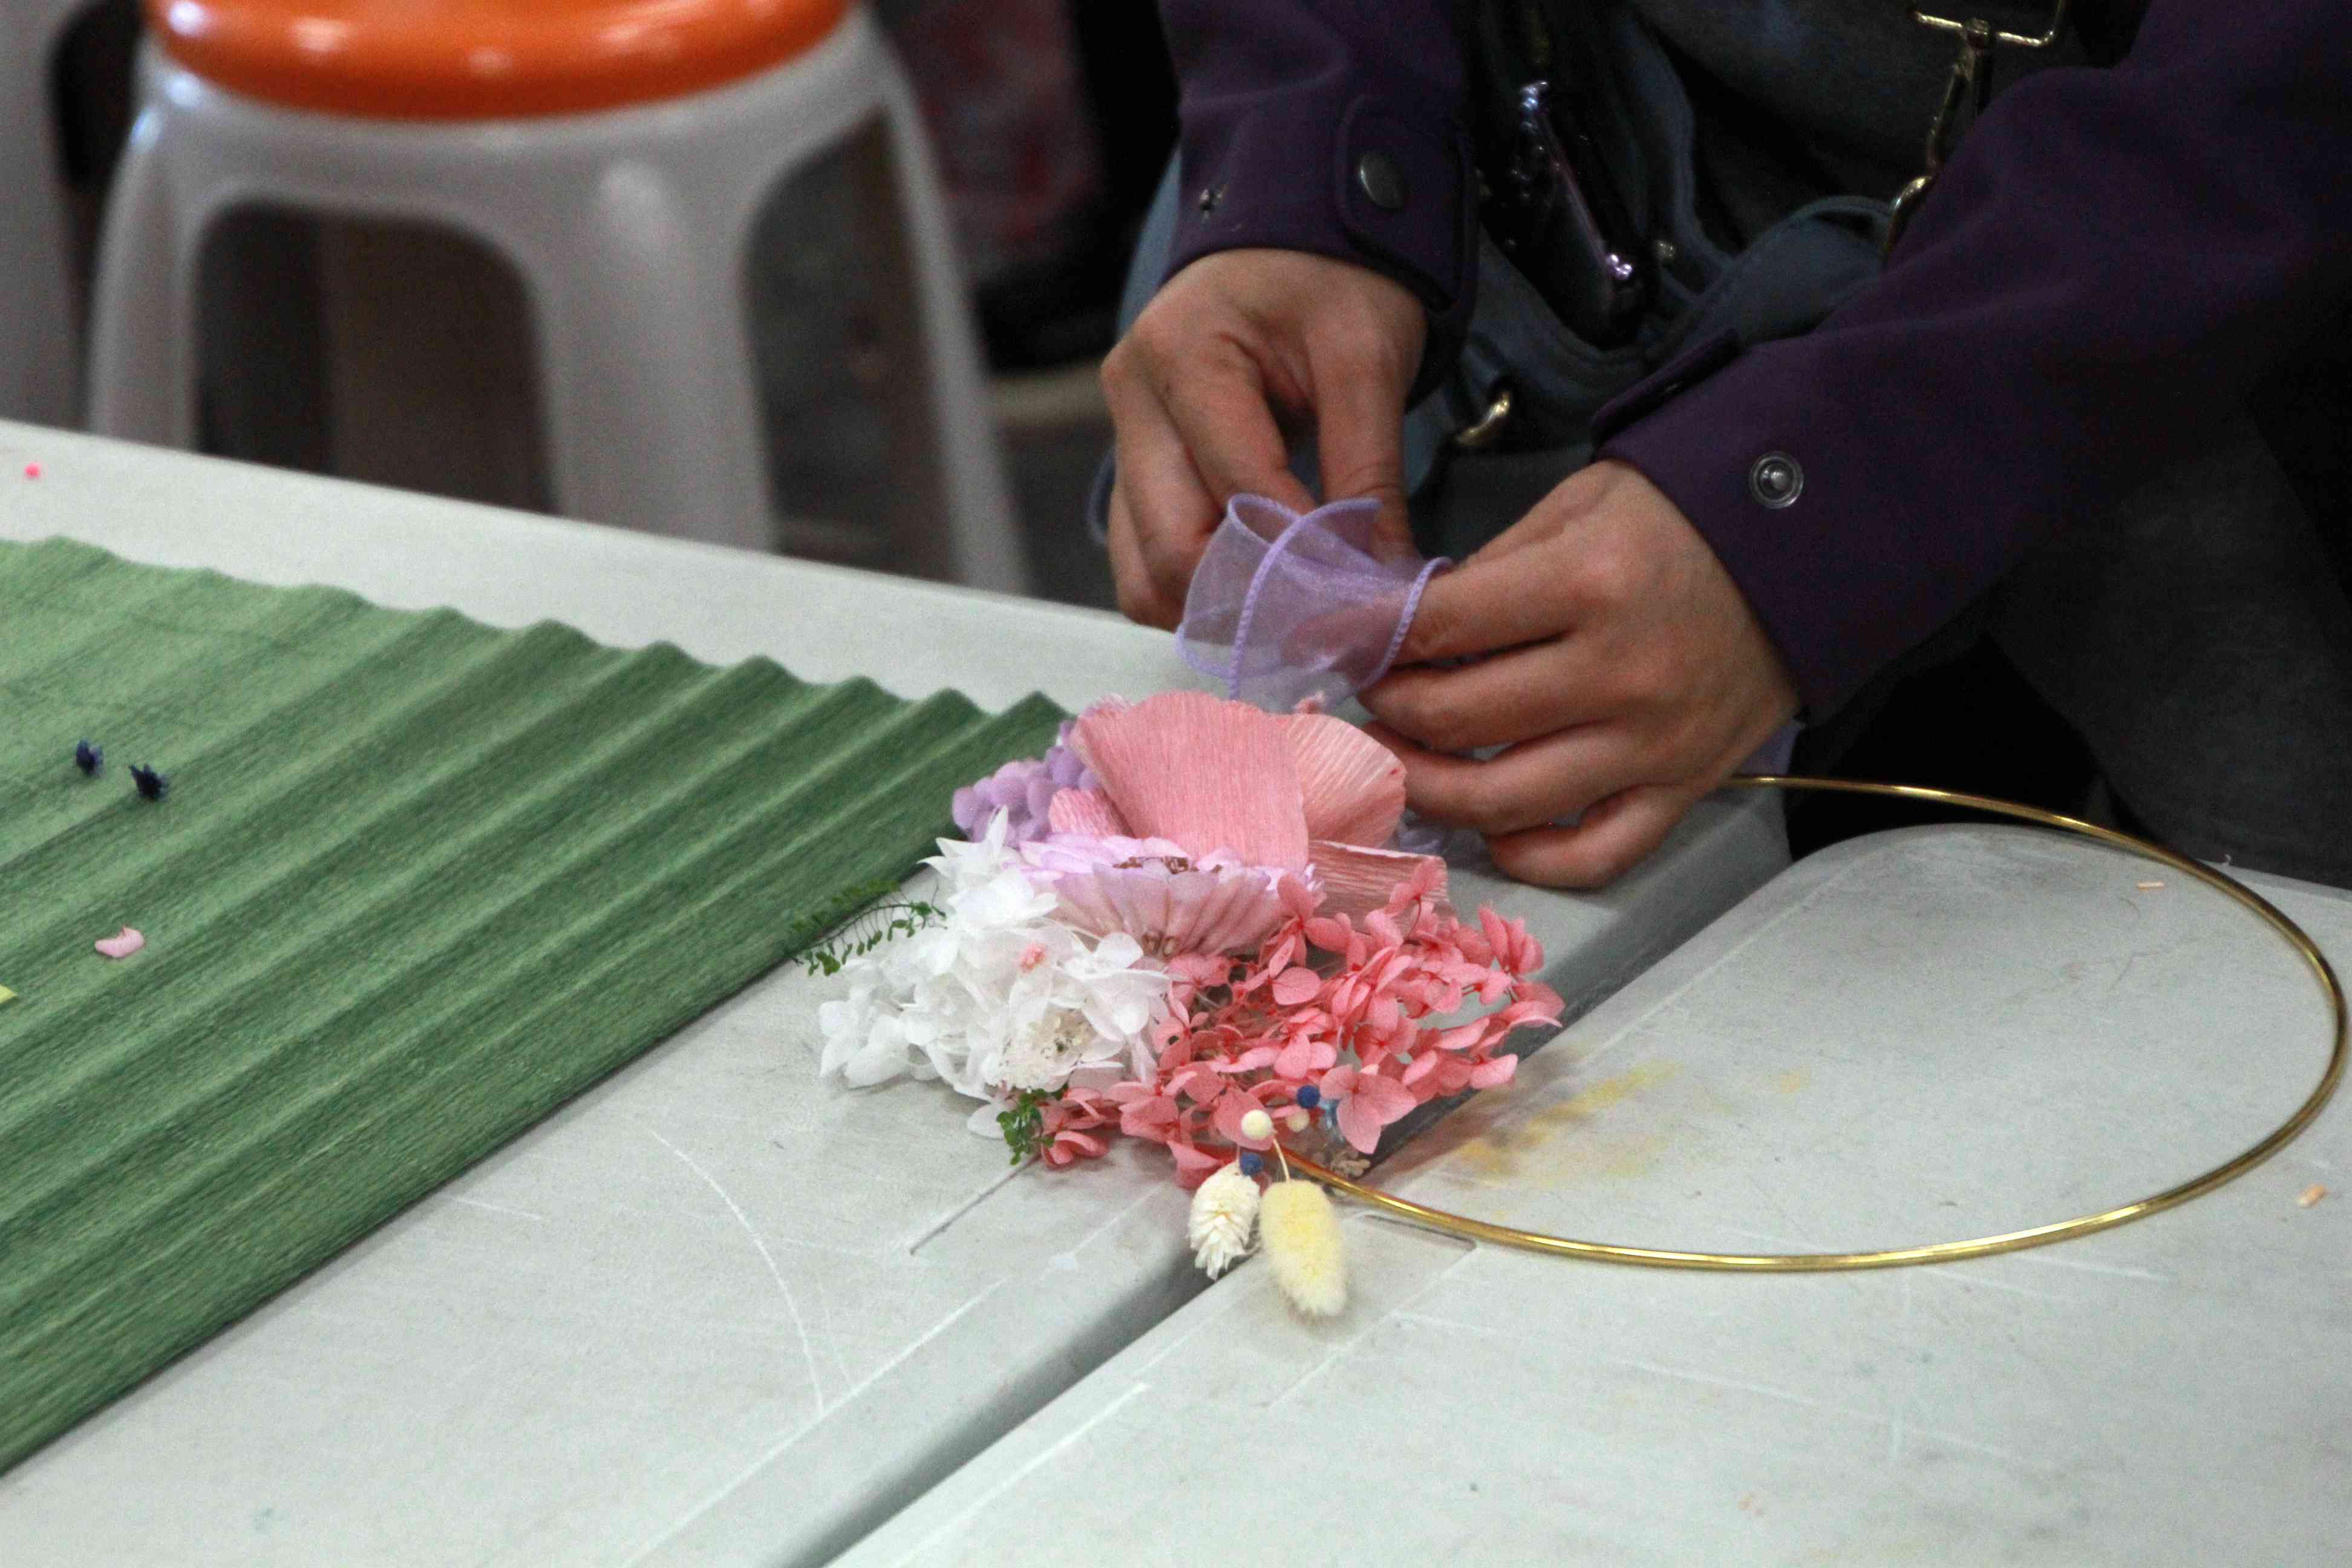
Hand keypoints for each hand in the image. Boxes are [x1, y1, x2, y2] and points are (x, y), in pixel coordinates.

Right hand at [1101, 249, 1424, 626]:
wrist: (1294, 235)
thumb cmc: (1334, 280)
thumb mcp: (1369, 361)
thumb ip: (1370, 475)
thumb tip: (1383, 585)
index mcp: (1182, 356)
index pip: (1237, 495)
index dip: (1299, 563)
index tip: (1360, 604)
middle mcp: (1132, 400)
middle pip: (1166, 550)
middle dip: (1247, 602)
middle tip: (1326, 624)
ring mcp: (1123, 436)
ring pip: (1142, 570)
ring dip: (1214, 607)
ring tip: (1295, 612)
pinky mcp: (1135, 466)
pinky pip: (1146, 554)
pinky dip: (1198, 588)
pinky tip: (1260, 587)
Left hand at [1360, 460, 1798, 887]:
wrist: (1814, 545)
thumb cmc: (1684, 515)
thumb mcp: (1577, 506)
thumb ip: (1490, 572)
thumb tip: (1400, 629)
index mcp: (1587, 585)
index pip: (1439, 629)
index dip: (1364, 638)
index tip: (1330, 639)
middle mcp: (1619, 674)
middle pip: (1457, 721)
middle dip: (1387, 710)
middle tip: (1366, 695)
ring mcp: (1653, 743)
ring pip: (1503, 800)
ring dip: (1427, 788)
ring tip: (1397, 762)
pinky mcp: (1686, 787)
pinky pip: (1594, 854)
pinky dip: (1530, 854)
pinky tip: (1489, 826)